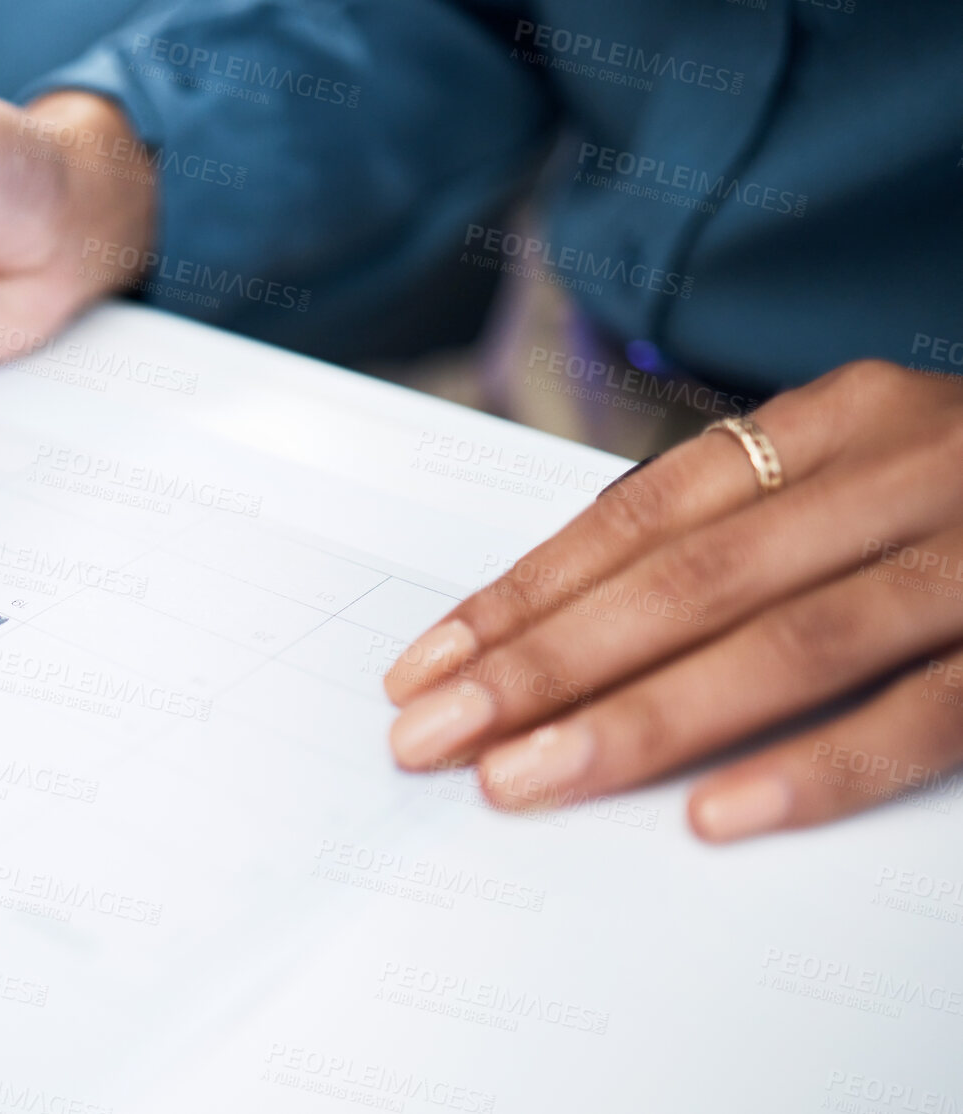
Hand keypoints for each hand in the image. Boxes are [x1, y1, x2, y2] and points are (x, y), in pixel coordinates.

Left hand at [383, 360, 962, 840]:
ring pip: (785, 644)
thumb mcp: (863, 467)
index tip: (428, 663)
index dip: (527, 592)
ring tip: (525, 779)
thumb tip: (564, 596)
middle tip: (433, 734)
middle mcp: (909, 468)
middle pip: (688, 580)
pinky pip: (924, 714)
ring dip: (639, 720)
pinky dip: (816, 766)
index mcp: (844, 418)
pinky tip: (714, 816)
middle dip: (544, 664)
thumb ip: (741, 519)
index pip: (645, 514)